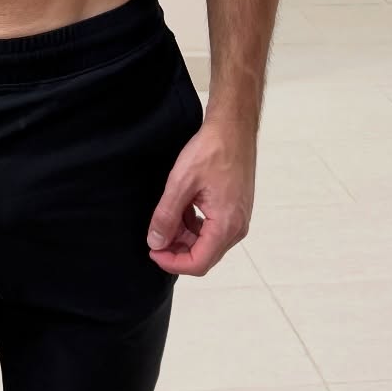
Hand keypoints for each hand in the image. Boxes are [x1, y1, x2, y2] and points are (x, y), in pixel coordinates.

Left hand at [145, 117, 255, 277]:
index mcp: (226, 225)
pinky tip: (181, 210)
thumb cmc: (211, 151)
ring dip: (185, 237)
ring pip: (208, 243)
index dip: (172, 262)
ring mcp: (239, 219)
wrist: (233, 127)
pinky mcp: (235, 209)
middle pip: (204, 256)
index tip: (152, 251)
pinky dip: (195, 226)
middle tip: (155, 236)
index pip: (198, 263)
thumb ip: (167, 216)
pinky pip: (213, 229)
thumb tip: (156, 242)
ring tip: (166, 219)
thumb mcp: (181, 183)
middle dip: (177, 251)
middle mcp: (237, 228)